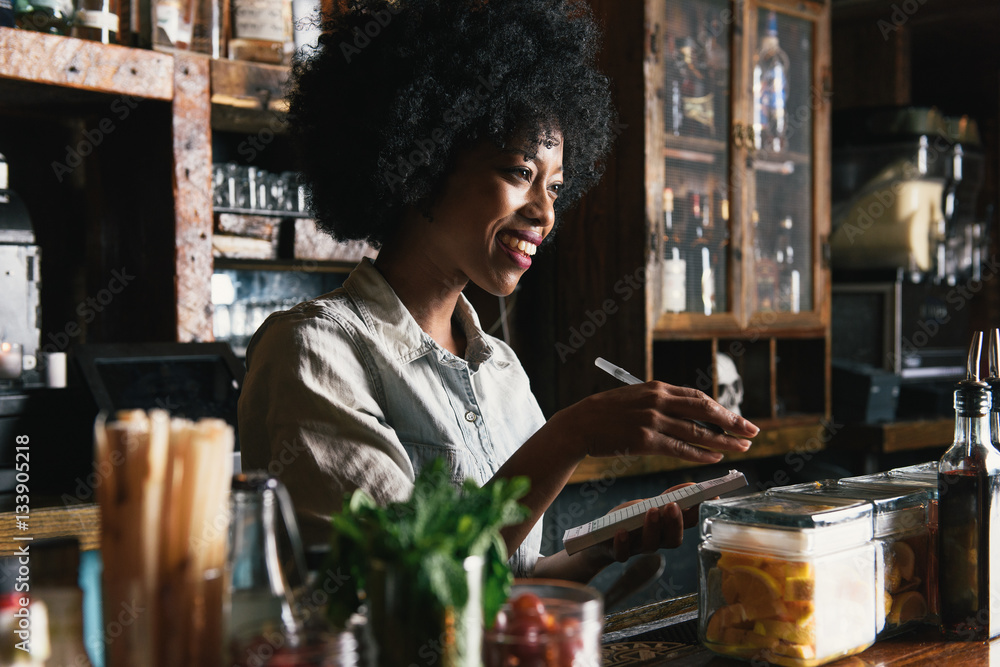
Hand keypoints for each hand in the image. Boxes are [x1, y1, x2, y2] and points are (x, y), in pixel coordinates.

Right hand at [549, 381, 758, 463]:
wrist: (579, 425)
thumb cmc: (605, 413)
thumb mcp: (634, 397)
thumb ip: (658, 402)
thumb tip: (684, 411)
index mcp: (657, 388)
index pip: (698, 397)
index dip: (721, 409)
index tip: (737, 418)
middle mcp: (658, 401)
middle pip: (705, 411)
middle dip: (732, 422)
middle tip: (753, 431)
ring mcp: (652, 421)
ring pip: (697, 432)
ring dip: (723, 441)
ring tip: (742, 448)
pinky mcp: (645, 441)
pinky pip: (680, 448)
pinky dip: (700, 454)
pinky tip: (715, 458)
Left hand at [594, 484, 699, 562]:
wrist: (602, 538)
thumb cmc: (632, 518)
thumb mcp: (651, 504)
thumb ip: (671, 496)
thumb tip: (693, 486)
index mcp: (669, 528)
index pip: (690, 523)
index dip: (701, 511)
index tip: (711, 497)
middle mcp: (657, 541)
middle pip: (674, 539)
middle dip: (676, 522)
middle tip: (674, 506)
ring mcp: (638, 548)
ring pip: (651, 545)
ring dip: (653, 528)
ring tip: (651, 511)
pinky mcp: (617, 552)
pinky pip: (622, 553)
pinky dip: (623, 543)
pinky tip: (622, 531)